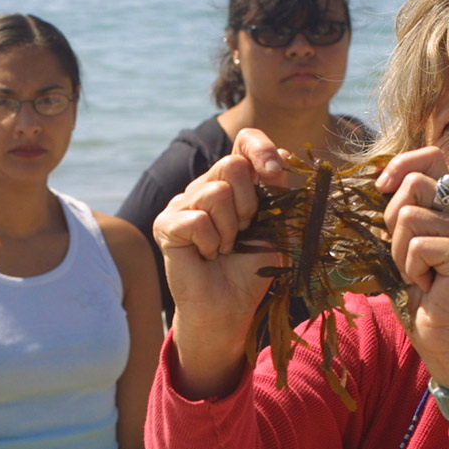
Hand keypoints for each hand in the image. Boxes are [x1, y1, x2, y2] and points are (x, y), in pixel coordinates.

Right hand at [152, 129, 288, 391]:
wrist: (229, 307)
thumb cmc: (251, 269)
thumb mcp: (277, 228)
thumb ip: (280, 195)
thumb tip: (282, 162)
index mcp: (235, 182)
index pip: (245, 141)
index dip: (262, 149)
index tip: (275, 174)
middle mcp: (206, 185)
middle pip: (232, 164)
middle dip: (249, 203)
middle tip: (245, 231)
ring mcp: (183, 202)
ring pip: (215, 192)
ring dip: (230, 229)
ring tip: (224, 248)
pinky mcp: (166, 223)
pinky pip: (196, 219)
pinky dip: (210, 242)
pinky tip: (205, 256)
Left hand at [375, 148, 448, 388]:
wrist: (437, 334)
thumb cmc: (415, 290)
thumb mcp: (399, 242)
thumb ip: (396, 211)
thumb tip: (376, 180)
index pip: (432, 156)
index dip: (402, 164)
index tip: (381, 187)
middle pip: (413, 183)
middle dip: (392, 221)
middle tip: (406, 254)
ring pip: (409, 216)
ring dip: (400, 251)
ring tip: (418, 272)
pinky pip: (418, 246)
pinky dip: (411, 269)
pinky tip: (428, 284)